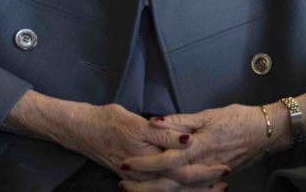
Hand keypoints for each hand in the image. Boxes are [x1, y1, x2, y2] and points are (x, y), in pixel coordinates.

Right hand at [3, 92, 229, 184]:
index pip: (183, 167)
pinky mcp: (134, 177)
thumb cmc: (107, 121)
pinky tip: (188, 188)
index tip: (223, 164)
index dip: (204, 168)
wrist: (80, 131)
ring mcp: (139, 177)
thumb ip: (163, 132)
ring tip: (215, 188)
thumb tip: (187, 139)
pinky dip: (176, 190)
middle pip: (180, 183)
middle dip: (204, 183)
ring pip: (171, 189)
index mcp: (149, 156)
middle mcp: (144, 171)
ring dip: (194, 189)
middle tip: (225, 178)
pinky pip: (160, 189)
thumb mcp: (136, 121)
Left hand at [122, 103, 271, 187]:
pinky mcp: (214, 180)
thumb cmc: (238, 119)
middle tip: (123, 185)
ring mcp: (208, 176)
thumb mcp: (209, 114)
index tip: (126, 163)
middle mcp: (202, 166)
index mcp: (198, 147)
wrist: (266, 133)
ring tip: (136, 190)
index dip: (145, 163)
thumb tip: (154, 122)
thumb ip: (180, 121)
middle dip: (144, 186)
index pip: (166, 159)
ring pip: (178, 191)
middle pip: (168, 183)